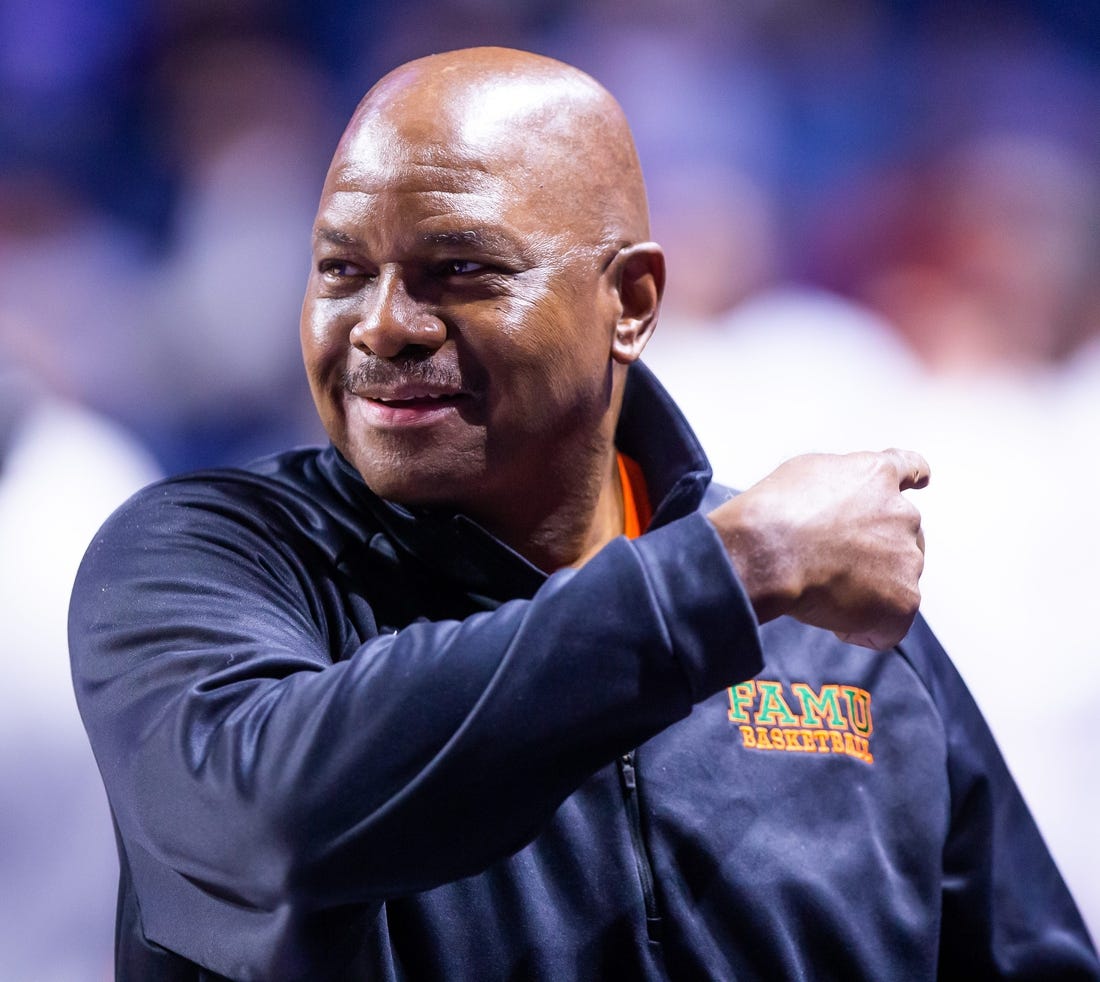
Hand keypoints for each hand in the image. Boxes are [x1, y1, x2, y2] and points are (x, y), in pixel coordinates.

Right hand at [708, 449, 929, 649]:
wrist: (770, 551)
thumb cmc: (774, 514)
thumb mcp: (806, 474)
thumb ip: (837, 486)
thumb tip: (838, 506)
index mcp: (876, 476)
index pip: (909, 468)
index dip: (914, 477)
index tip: (921, 481)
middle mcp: (901, 514)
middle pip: (903, 536)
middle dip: (876, 552)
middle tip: (833, 565)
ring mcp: (907, 558)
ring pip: (896, 581)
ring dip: (869, 589)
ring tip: (823, 591)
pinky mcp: (903, 599)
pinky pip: (889, 625)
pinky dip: (864, 628)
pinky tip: (833, 618)